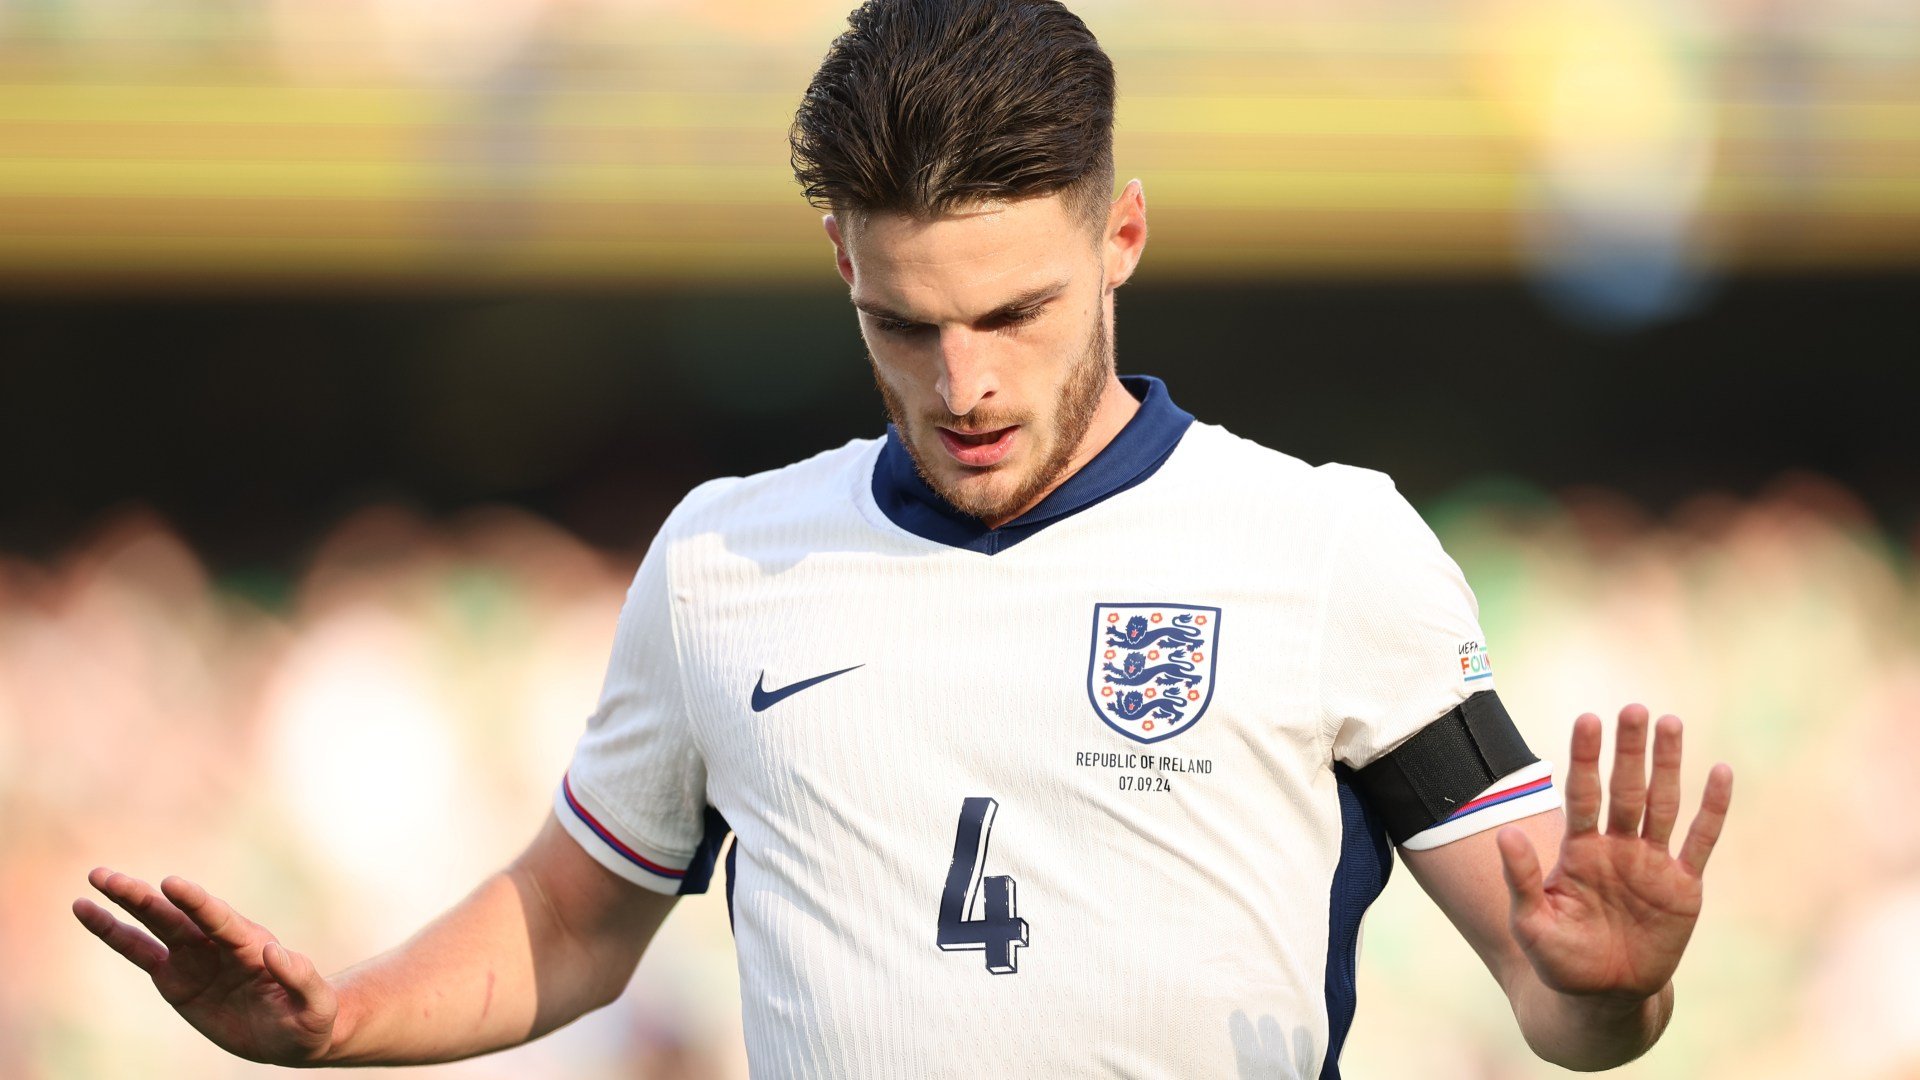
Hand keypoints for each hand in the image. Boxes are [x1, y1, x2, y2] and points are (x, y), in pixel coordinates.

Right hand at [73, 869, 338, 1065]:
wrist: (292, 1033)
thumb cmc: (310, 1018)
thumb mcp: (315, 1006)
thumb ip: (300, 978)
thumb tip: (274, 951)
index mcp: (251, 946)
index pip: (221, 920)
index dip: (197, 903)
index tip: (172, 885)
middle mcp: (218, 944)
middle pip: (178, 915)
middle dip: (145, 896)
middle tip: (108, 876)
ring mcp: (194, 958)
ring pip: (155, 925)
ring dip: (126, 902)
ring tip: (95, 879)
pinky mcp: (175, 978)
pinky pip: (139, 952)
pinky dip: (114, 932)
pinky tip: (88, 911)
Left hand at [1496, 705, 1733, 1000]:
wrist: (1602, 996)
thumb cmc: (1559, 958)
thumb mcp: (1531, 922)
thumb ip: (1520, 878)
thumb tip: (1504, 833)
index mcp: (1578, 849)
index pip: (1582, 793)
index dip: (1586, 758)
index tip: (1587, 719)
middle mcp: (1616, 846)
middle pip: (1624, 788)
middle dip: (1629, 750)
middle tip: (1634, 708)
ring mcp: (1651, 863)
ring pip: (1662, 804)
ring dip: (1667, 765)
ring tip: (1670, 722)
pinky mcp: (1683, 886)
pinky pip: (1700, 841)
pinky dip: (1713, 809)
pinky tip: (1720, 772)